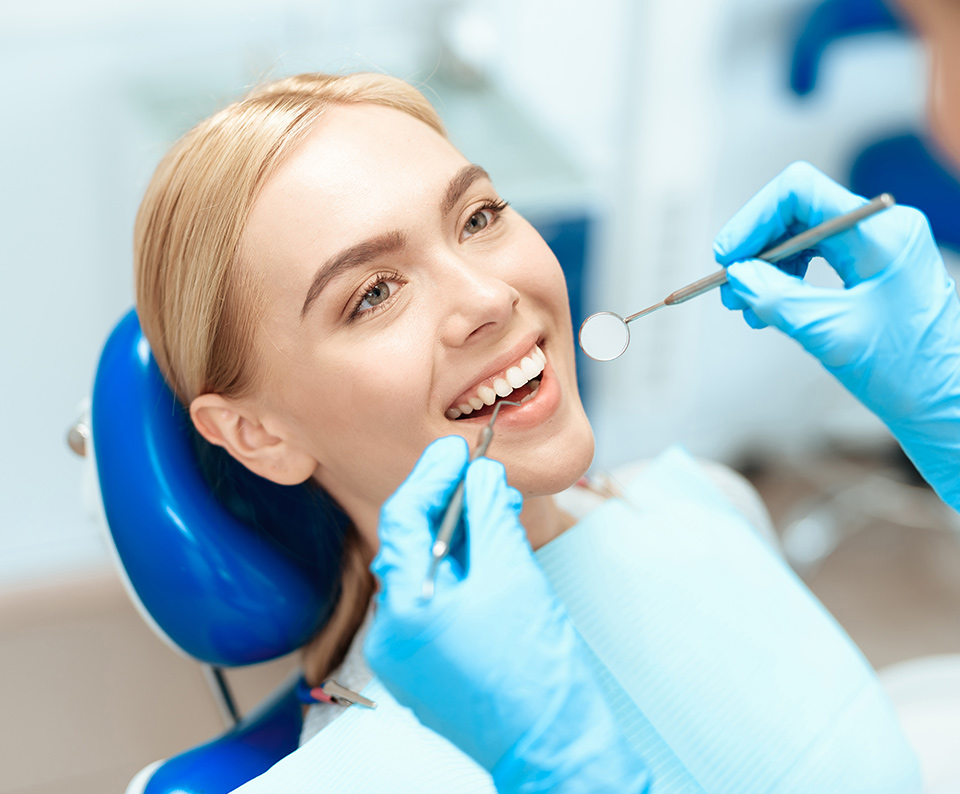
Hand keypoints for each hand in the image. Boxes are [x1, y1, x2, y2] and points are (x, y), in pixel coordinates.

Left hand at [364, 436, 648, 792]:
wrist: (553, 745)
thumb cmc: (535, 670)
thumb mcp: (512, 575)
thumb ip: (490, 516)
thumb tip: (480, 474)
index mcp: (403, 611)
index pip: (403, 520)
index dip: (431, 476)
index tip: (458, 450)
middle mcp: (391, 634)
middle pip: (411, 546)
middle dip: (448, 505)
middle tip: (481, 473)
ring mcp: (405, 655)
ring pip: (426, 573)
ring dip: (458, 536)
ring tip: (495, 508)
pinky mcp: (426, 666)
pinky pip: (435, 602)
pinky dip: (460, 571)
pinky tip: (489, 551)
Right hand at [715, 161, 959, 508]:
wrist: (945, 403)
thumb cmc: (906, 373)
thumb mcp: (830, 334)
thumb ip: (777, 299)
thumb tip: (737, 276)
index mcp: (880, 233)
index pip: (799, 192)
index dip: (753, 220)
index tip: (727, 258)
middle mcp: (879, 229)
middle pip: (796, 212)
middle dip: (755, 249)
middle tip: (729, 289)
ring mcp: (875, 247)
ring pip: (800, 237)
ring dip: (764, 268)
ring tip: (745, 306)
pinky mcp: (869, 268)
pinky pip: (813, 259)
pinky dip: (783, 281)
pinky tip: (769, 309)